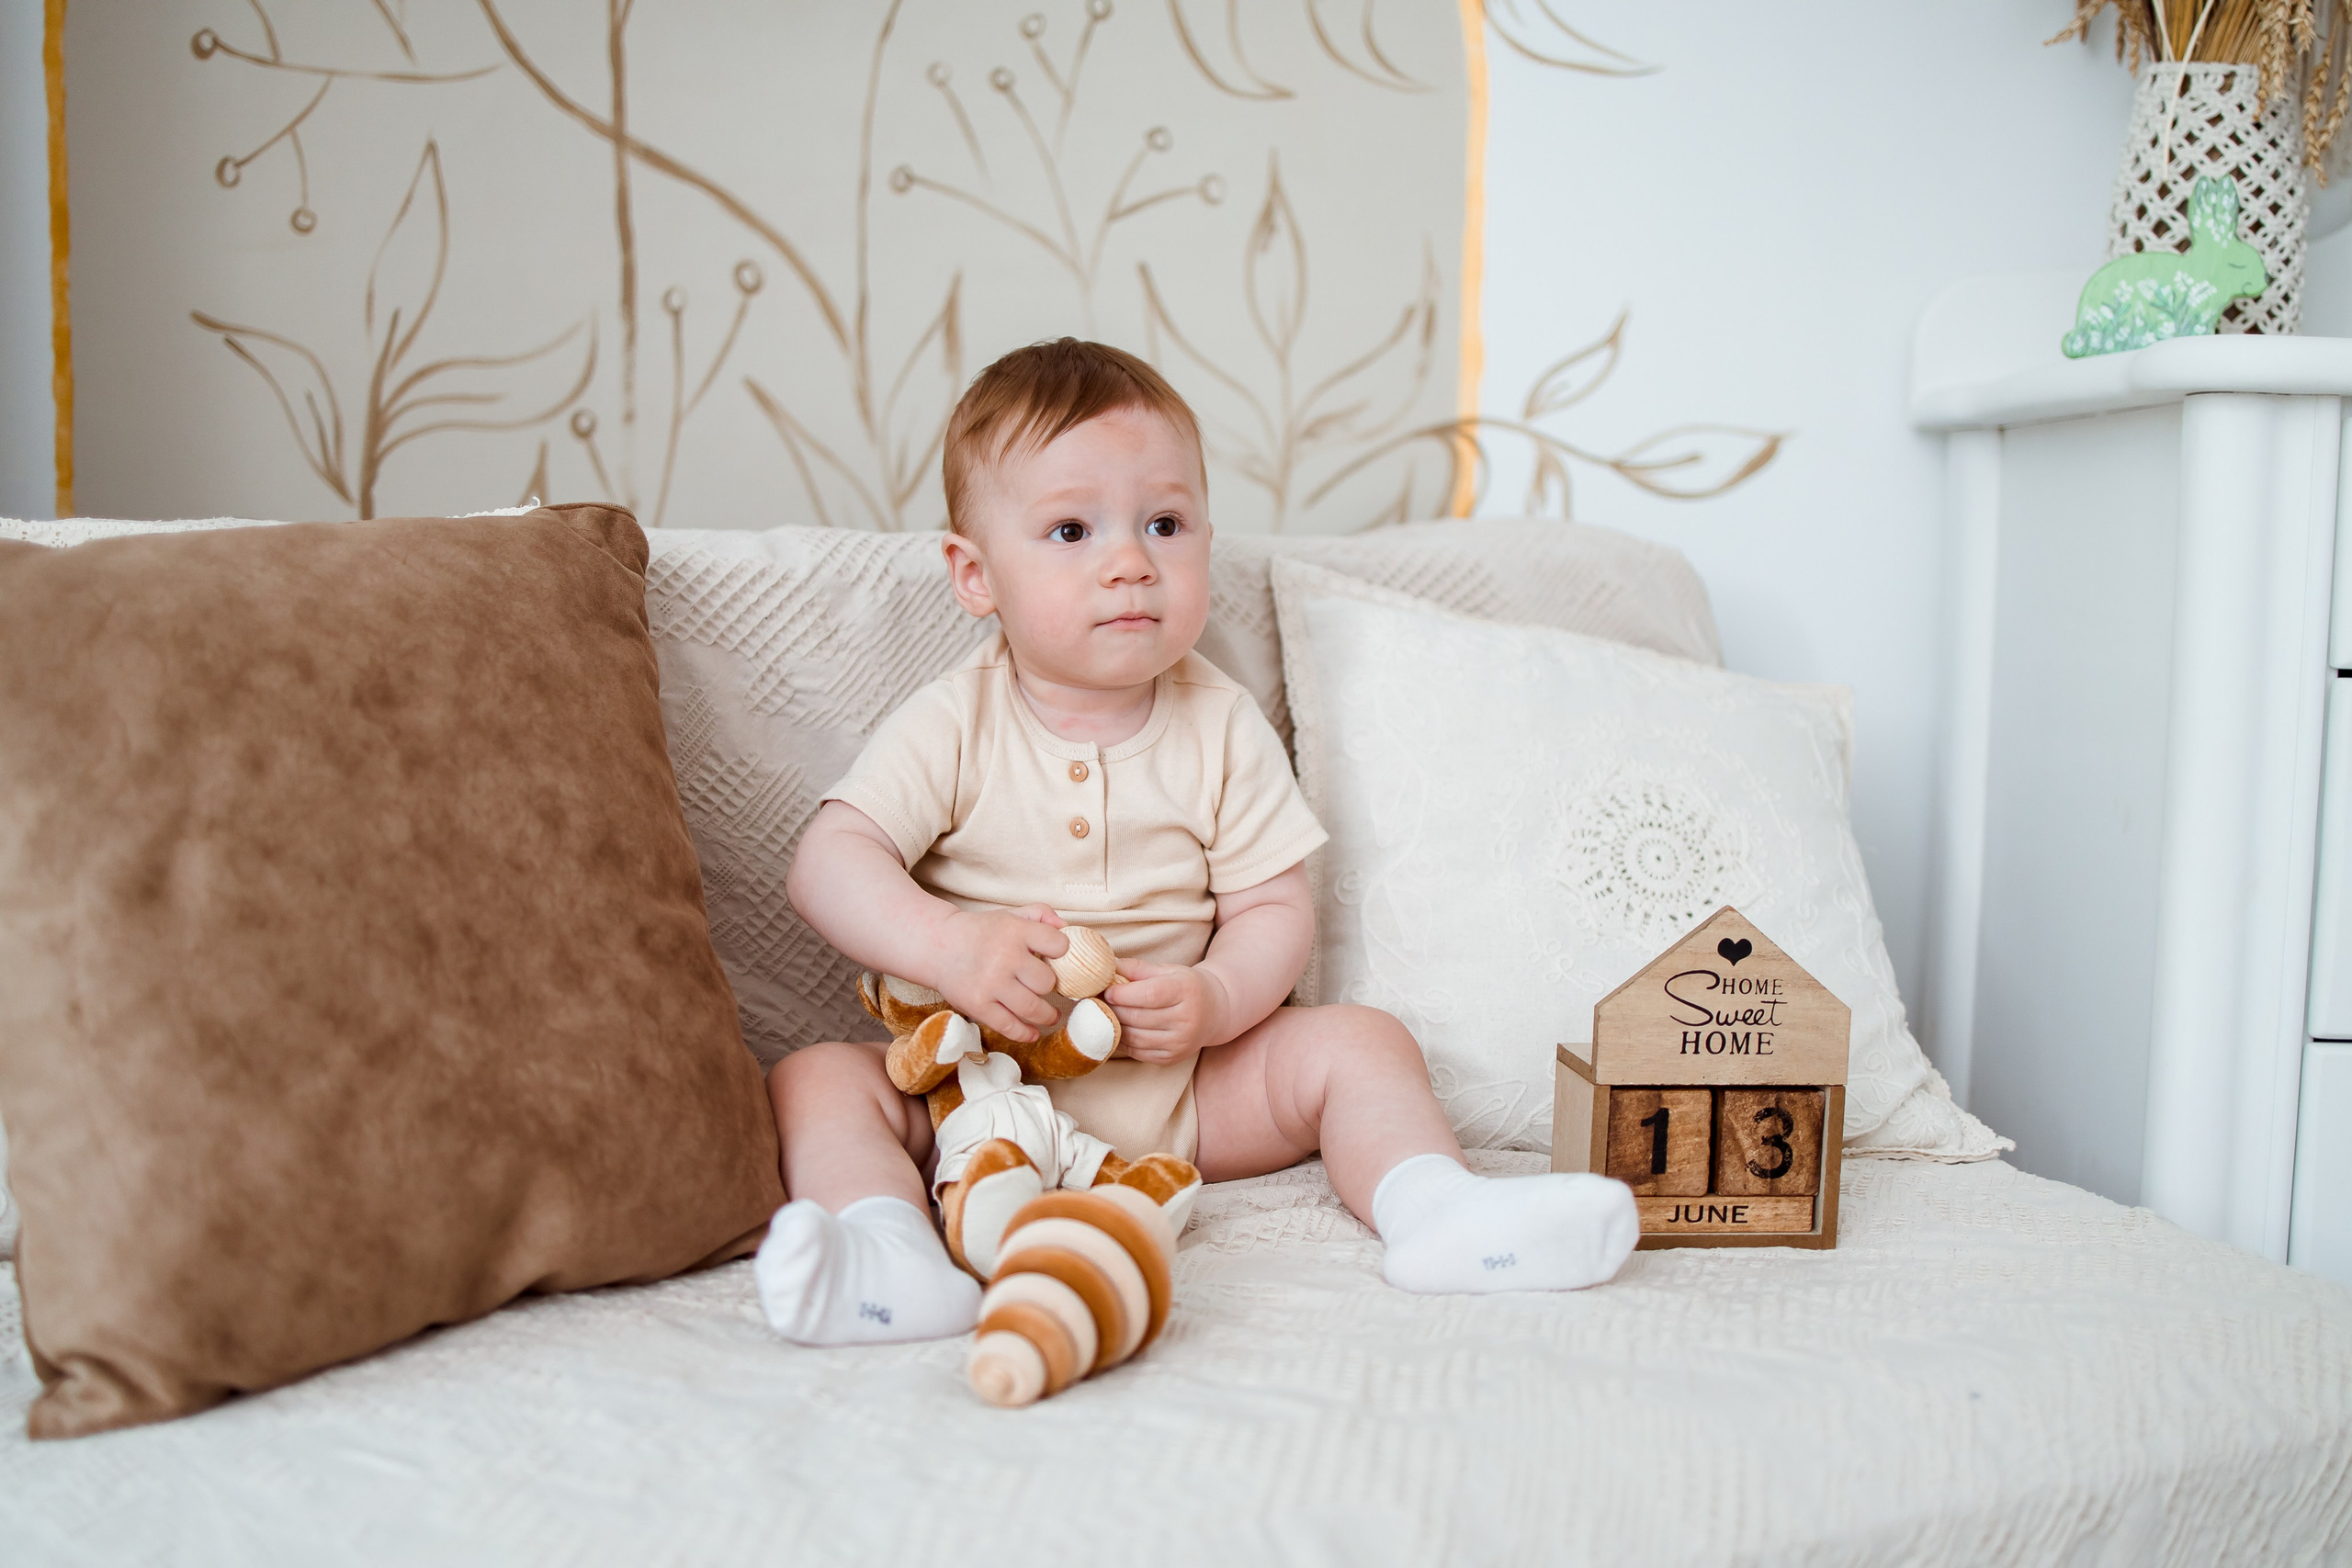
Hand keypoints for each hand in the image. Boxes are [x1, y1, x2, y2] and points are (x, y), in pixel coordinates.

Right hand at [932, 906, 1066, 1042]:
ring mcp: (990, 984)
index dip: (1061, 952)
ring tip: (1050, 1015)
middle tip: (1046, 988)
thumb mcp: (1010, 915)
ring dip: (1047, 1015)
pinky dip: (1025, 1033)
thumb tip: (1067, 927)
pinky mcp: (978, 1006)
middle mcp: (1004, 957)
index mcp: (1015, 931)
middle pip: (1047, 982)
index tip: (1056, 958)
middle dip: (1049, 986)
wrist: (937, 945)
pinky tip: (1033, 1032)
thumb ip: (1041, 914)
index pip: (1058, 945)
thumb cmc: (981, 931)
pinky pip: (1010, 1027)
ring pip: (1033, 1008)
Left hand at [1102, 960, 1231, 1066]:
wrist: (1215, 1011)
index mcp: (1187, 991)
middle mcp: (1187, 1019)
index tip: (1107, 990)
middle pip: (1139, 1017)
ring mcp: (1180, 1042)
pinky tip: (1117, 1030)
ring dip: (1114, 1026)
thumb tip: (1107, 965)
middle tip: (1099, 1001)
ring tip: (1104, 1015)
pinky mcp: (1172, 1058)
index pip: (1149, 995)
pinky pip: (1138, 1052)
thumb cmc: (1187, 987)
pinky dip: (1123, 1042)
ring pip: (1135, 1037)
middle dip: (1114, 1009)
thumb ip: (1137, 968)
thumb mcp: (1168, 971)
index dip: (1123, 994)